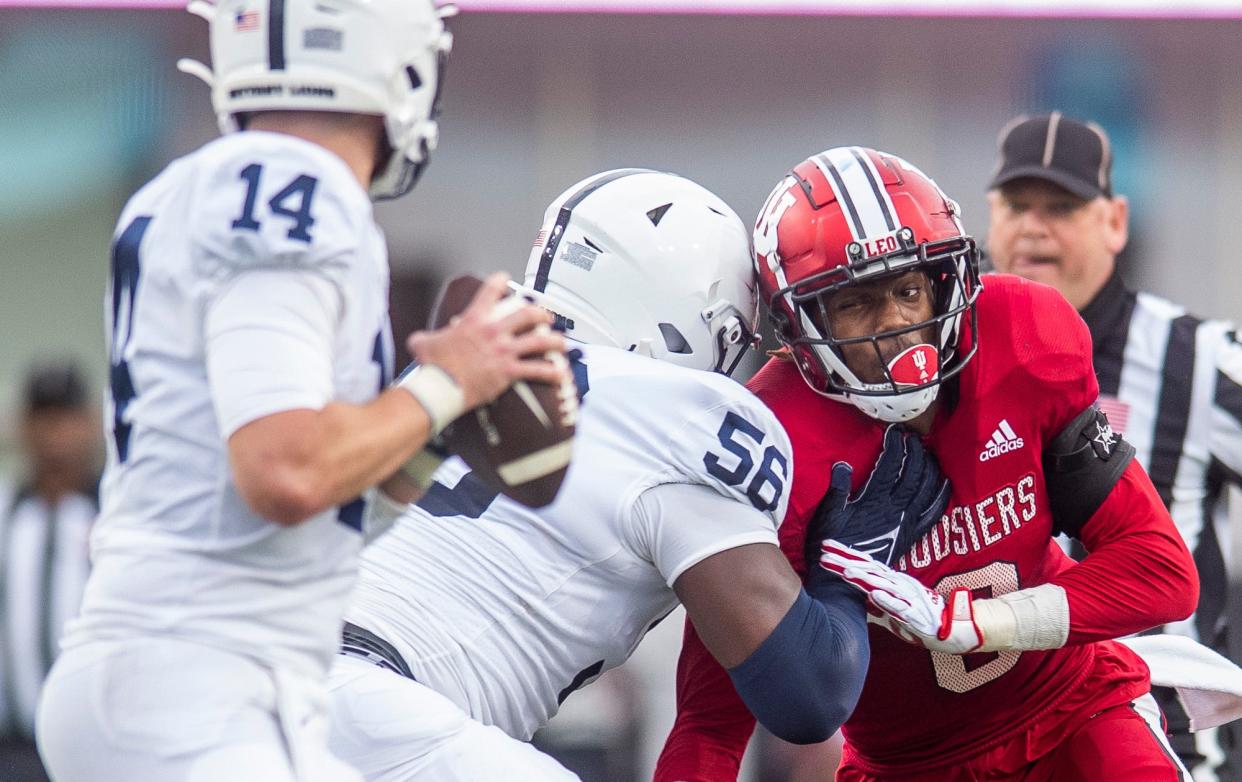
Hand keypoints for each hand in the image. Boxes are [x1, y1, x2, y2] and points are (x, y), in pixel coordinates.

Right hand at [407, 273, 569, 409]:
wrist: (441, 387)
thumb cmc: (433, 367)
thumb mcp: (423, 344)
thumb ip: (425, 337)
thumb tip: (419, 340)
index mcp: (474, 320)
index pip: (490, 291)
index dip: (500, 281)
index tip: (506, 278)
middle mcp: (493, 331)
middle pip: (527, 313)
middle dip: (541, 313)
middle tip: (546, 316)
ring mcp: (504, 350)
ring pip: (540, 340)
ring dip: (554, 341)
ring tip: (561, 343)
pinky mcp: (509, 371)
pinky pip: (538, 370)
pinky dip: (552, 372)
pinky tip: (561, 374)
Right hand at [805, 425, 949, 568]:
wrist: (845, 582)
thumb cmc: (831, 547)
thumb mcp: (826, 516)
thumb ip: (837, 489)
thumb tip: (843, 464)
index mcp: (873, 500)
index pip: (890, 464)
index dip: (894, 445)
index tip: (893, 431)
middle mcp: (895, 509)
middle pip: (913, 473)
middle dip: (915, 451)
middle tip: (913, 437)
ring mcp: (907, 522)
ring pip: (927, 489)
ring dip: (930, 468)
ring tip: (927, 453)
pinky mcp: (913, 535)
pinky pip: (934, 513)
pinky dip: (941, 496)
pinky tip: (945, 483)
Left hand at [819, 541, 984, 653]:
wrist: (950, 629)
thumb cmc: (918, 618)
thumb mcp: (890, 610)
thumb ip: (872, 606)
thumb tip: (852, 604)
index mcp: (890, 581)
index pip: (864, 564)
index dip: (845, 555)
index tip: (824, 546)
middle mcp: (897, 585)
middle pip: (868, 570)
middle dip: (846, 562)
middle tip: (823, 554)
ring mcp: (906, 598)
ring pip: (882, 585)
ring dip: (864, 578)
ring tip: (845, 572)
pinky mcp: (915, 614)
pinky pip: (900, 607)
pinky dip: (887, 601)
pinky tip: (874, 595)